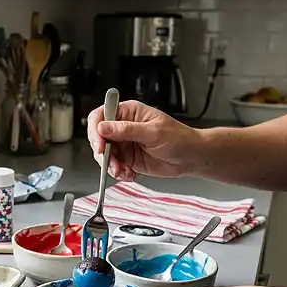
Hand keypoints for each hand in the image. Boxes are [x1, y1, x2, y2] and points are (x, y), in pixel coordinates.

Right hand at [87, 100, 203, 180]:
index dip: (96, 130)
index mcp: (129, 112)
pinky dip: (118, 173)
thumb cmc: (179, 138)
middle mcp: (123, 127)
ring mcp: (124, 143)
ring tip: (123, 171)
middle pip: (99, 137)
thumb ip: (127, 130)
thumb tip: (103, 127)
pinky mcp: (127, 158)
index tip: (100, 145)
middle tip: (111, 163)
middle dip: (103, 153)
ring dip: (110, 166)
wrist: (190, 157)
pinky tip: (130, 174)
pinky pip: (113, 166)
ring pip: (104, 155)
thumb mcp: (153, 132)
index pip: (101, 115)